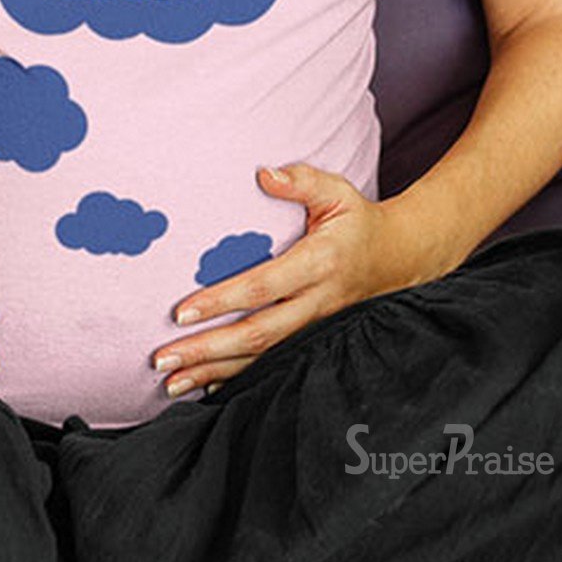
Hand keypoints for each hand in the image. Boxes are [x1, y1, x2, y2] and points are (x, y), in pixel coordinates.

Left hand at [151, 163, 453, 398]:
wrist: (398, 258)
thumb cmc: (356, 221)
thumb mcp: (337, 192)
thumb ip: (302, 180)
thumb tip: (264, 174)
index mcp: (319, 264)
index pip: (264, 286)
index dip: (224, 299)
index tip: (182, 310)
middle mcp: (317, 303)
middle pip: (257, 335)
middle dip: (207, 349)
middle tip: (163, 358)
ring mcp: (315, 328)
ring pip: (262, 359)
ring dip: (214, 372)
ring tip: (171, 383)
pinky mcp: (311, 340)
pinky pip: (272, 364)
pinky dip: (236, 379)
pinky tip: (203, 387)